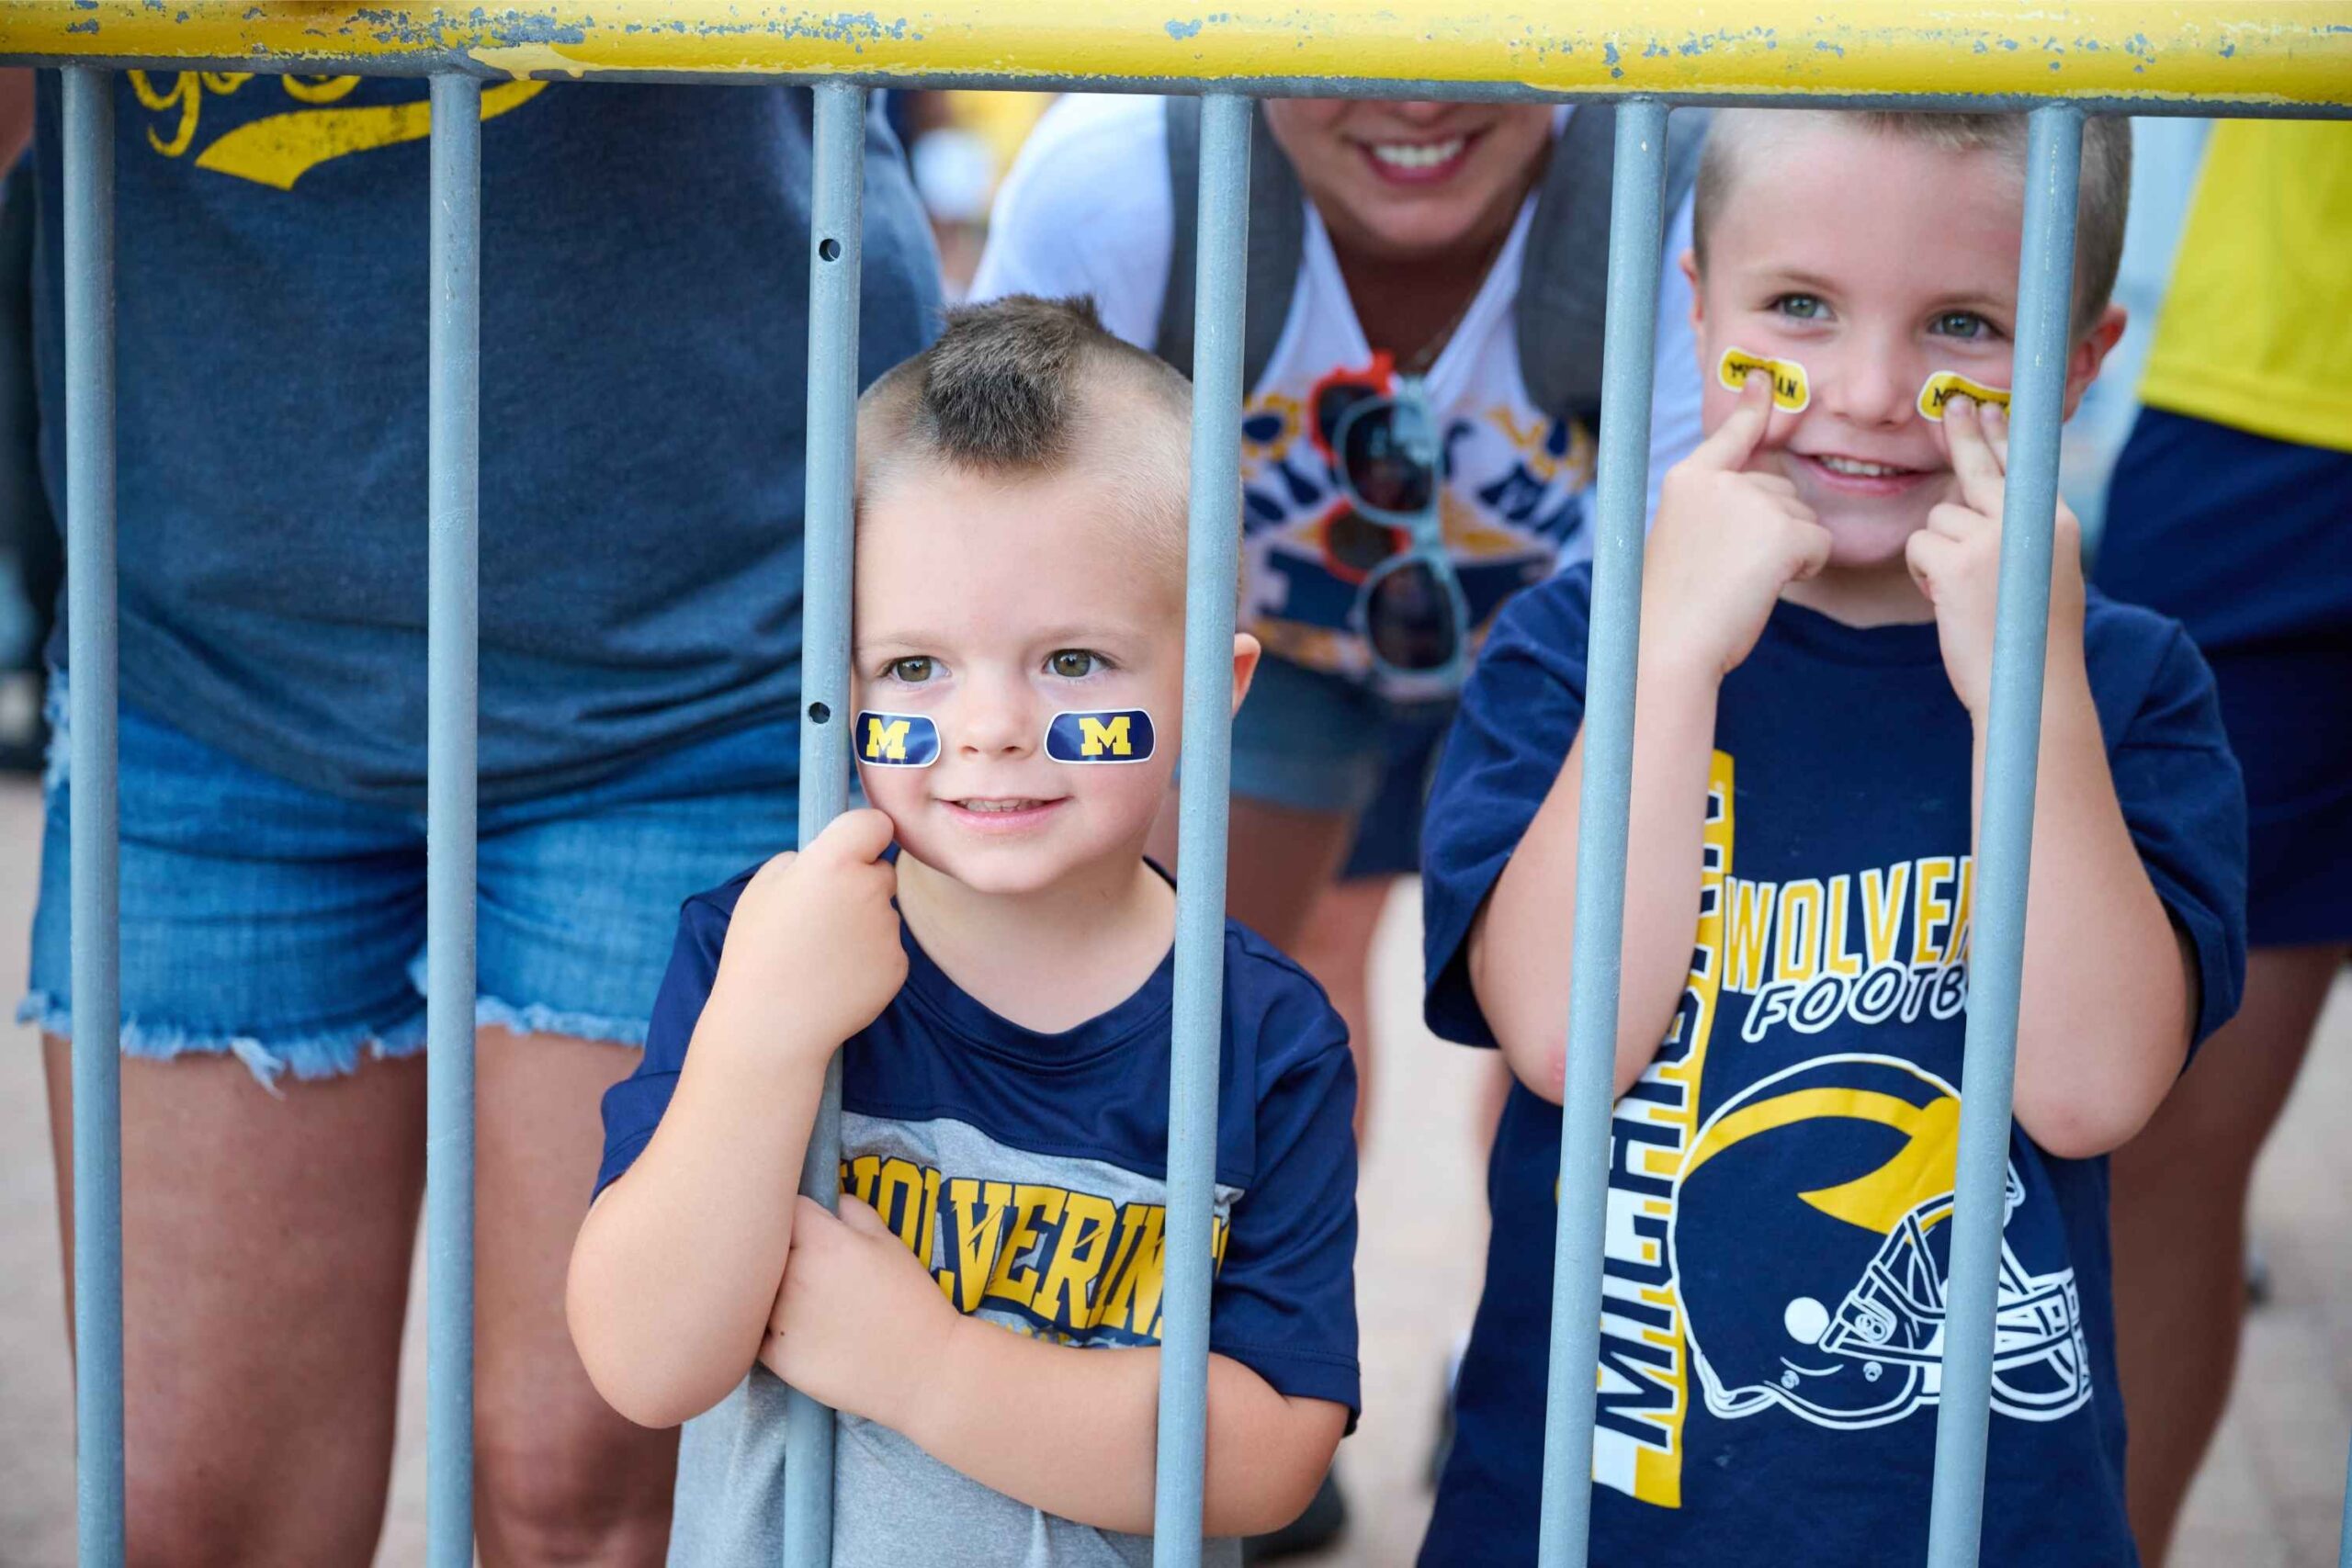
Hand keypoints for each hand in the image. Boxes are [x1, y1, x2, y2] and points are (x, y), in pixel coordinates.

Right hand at [711, 808, 906, 1060]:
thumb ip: (801, 860)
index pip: (875, 822)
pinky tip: (835, 977)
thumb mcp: (762, 889)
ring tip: (820, 955)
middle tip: (821, 916)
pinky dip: (869, 959)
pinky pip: (887, 949)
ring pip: (883, 913)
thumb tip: (827, 856)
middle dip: (860, 884)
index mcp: (834, 862)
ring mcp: (889, 929)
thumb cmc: (758, 952)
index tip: (855, 846)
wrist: (770, 1025)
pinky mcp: (898, 965)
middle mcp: (869, 889)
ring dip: (862, 924)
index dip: (864, 833)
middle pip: (882, 871)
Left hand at [760, 1194, 961, 1430]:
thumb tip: (830, 1200)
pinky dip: (765, 1328)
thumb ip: (854, 1211)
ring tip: (800, 1301)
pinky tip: (795, 1330)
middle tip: (802, 1265)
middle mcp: (793, 1275)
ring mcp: (780, 1318)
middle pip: (762, 1248)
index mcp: (823, 1241)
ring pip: (755, 1291)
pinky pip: (754, 1331)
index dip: (797, 1215)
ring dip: (769, 1290)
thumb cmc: (912, 1301)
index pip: (785, 1207)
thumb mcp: (891, 1244)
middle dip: (778, 1250)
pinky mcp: (776, 1357)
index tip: (808, 1228)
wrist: (923, 1370)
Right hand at [1644, 370, 1833, 681]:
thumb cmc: (1673, 608)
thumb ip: (1718, 508)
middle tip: (1728, 572)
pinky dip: (1805, 570)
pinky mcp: (1784, 530)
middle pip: (1781, 491)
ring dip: (1787, 553)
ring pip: (1803, 518)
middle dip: (1774, 531)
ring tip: (1740, 582)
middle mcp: (1720, 479)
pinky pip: (1821, 544)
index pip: (1732, 435)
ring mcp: (1753, 501)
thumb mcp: (1685, 539)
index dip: (1753, 408)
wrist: (1669, 645)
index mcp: (1687, 478)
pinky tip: (1765, 587)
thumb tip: (1774, 497)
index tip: (1763, 378)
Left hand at [1904, 397, 2085, 716]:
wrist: (2032, 687)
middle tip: (1954, 407)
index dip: (2000, 438)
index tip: (1987, 410)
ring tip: (1963, 591)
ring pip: (1939, 515)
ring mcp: (1992, 538)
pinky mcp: (1956, 561)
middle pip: (1982, 468)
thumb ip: (2021, 536)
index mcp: (2056, 523)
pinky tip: (1944, 597)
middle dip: (1965, 435)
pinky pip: (1919, 543)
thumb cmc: (2032, 640)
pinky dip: (1923, 570)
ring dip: (1938, 550)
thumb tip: (1980, 505)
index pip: (2022, 467)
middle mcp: (2027, 521)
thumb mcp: (2043, 574)